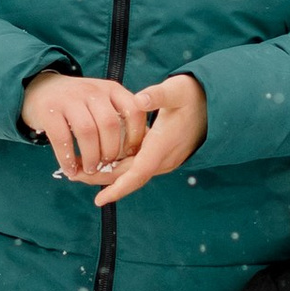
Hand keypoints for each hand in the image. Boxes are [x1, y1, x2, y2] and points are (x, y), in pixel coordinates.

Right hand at [23, 69, 151, 183]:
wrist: (41, 88)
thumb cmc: (79, 103)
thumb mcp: (101, 101)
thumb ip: (117, 117)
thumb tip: (135, 152)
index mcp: (111, 89)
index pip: (133, 110)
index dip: (136, 135)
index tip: (131, 153)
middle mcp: (92, 91)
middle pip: (109, 124)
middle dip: (111, 150)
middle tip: (107, 165)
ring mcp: (69, 99)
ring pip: (87, 131)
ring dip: (91, 156)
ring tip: (90, 169)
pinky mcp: (49, 110)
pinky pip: (62, 138)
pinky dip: (67, 158)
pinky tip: (70, 169)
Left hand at [92, 74, 207, 208]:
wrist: (216, 106)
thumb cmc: (194, 97)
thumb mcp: (177, 91)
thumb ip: (157, 96)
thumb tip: (138, 100)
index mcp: (163, 145)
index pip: (138, 174)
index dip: (118, 188)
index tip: (98, 200)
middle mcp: (163, 158)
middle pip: (128, 177)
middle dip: (101, 180)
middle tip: (73, 175)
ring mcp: (163, 159)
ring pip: (131, 173)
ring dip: (108, 174)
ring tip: (81, 170)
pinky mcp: (161, 155)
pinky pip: (137, 166)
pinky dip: (118, 166)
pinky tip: (102, 160)